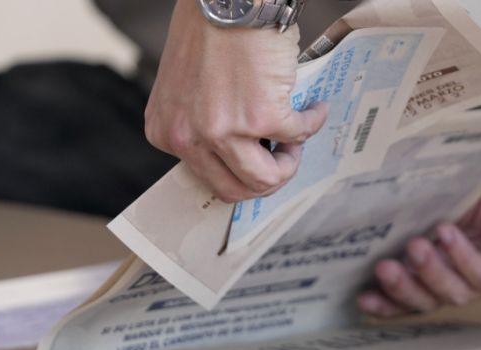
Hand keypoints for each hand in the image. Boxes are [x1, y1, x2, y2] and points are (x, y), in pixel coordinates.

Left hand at [145, 0, 328, 202]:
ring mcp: (224, 131)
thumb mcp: (185, 87)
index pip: (205, 177)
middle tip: (282, 156)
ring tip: (296, 136)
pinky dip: (312, 123)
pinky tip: (314, 107)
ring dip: (289, 162)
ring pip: (265, 179)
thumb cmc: (208, 28)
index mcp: (166, 133)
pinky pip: (298, 135)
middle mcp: (189, 138)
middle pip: (234, 189)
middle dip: (266, 177)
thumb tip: (238, 149)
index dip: (239, 170)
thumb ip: (199, 121)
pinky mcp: (261, 117)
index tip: (257, 156)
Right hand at [358, 68, 480, 316]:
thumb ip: (399, 215)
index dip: (388, 301)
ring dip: (430, 273)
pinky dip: (462, 258)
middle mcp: (471, 273)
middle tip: (383, 268)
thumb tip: (344, 220)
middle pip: (431, 301)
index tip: (360, 297)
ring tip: (414, 247)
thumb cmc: (478, 158)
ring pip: (456, 294)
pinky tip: (446, 234)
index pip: (415, 294)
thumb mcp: (428, 195)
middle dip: (404, 289)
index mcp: (446, 259)